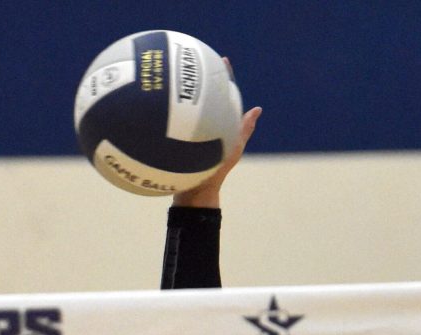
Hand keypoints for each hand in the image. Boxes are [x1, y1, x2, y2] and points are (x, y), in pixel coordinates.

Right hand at [173, 61, 261, 207]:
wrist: (195, 189)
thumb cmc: (217, 171)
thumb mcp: (233, 147)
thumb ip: (244, 128)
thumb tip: (257, 110)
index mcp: (221, 124)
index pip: (224, 95)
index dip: (224, 77)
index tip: (222, 60)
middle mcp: (206, 125)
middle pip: (205, 97)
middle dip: (202, 79)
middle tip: (198, 60)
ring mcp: (191, 132)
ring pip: (189, 108)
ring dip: (185, 92)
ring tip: (179, 75)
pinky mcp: (177, 139)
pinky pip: (175, 119)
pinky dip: (172, 109)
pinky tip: (163, 100)